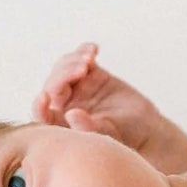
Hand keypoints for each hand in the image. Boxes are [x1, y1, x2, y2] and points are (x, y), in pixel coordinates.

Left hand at [33, 43, 162, 150]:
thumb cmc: (126, 137)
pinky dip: (84, 50)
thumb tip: (70, 114)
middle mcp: (66, 105)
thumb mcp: (108, 134)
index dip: (39, 107)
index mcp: (63, 124)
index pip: (43, 115)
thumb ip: (88, 127)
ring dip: (73, 60)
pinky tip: (94, 50)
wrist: (146, 127)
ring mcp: (78, 88)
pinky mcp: (91, 75)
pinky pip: (81, 58)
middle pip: (53, 85)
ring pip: (64, 68)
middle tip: (83, 69)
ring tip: (89, 59)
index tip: (44, 97)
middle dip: (64, 74)